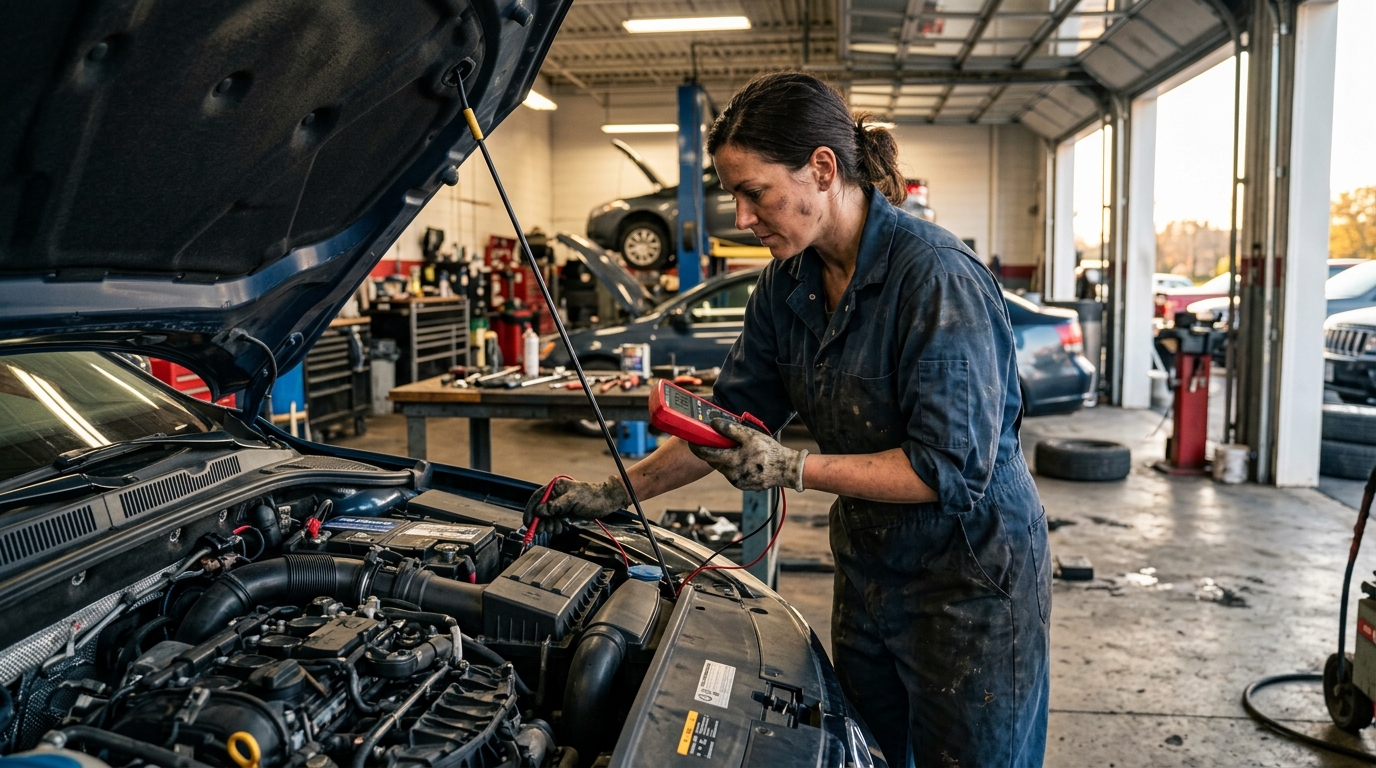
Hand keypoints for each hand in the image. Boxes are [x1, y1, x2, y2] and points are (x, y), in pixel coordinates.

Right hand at [523, 476, 628, 535]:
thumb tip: (539, 511)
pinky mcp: (565, 510)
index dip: (530, 511)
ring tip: (553, 529)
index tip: (528, 522)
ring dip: (547, 524)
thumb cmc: (591, 498)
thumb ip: (555, 506)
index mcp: (555, 487)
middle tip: (541, 530)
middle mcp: (555, 494)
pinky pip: (554, 519)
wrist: (606, 501)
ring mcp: (560, 503)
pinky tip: (559, 528)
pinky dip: (554, 525)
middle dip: (539, 521)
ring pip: (546, 516)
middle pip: (540, 509)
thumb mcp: (572, 501)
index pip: (537, 498)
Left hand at [689, 419, 804, 491]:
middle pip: (715, 461)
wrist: (786, 470)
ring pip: (724, 468)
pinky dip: (733, 465)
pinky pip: (733, 474)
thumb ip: (731, 430)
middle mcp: (732, 474)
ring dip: (724, 458)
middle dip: (712, 451)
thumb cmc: (770, 451)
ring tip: (736, 449)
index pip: (707, 454)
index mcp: (732, 461)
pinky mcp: (743, 486)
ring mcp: (738, 482)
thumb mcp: (751, 436)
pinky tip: (744, 459)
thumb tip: (714, 423)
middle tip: (713, 441)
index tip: (691, 441)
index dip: (697, 447)